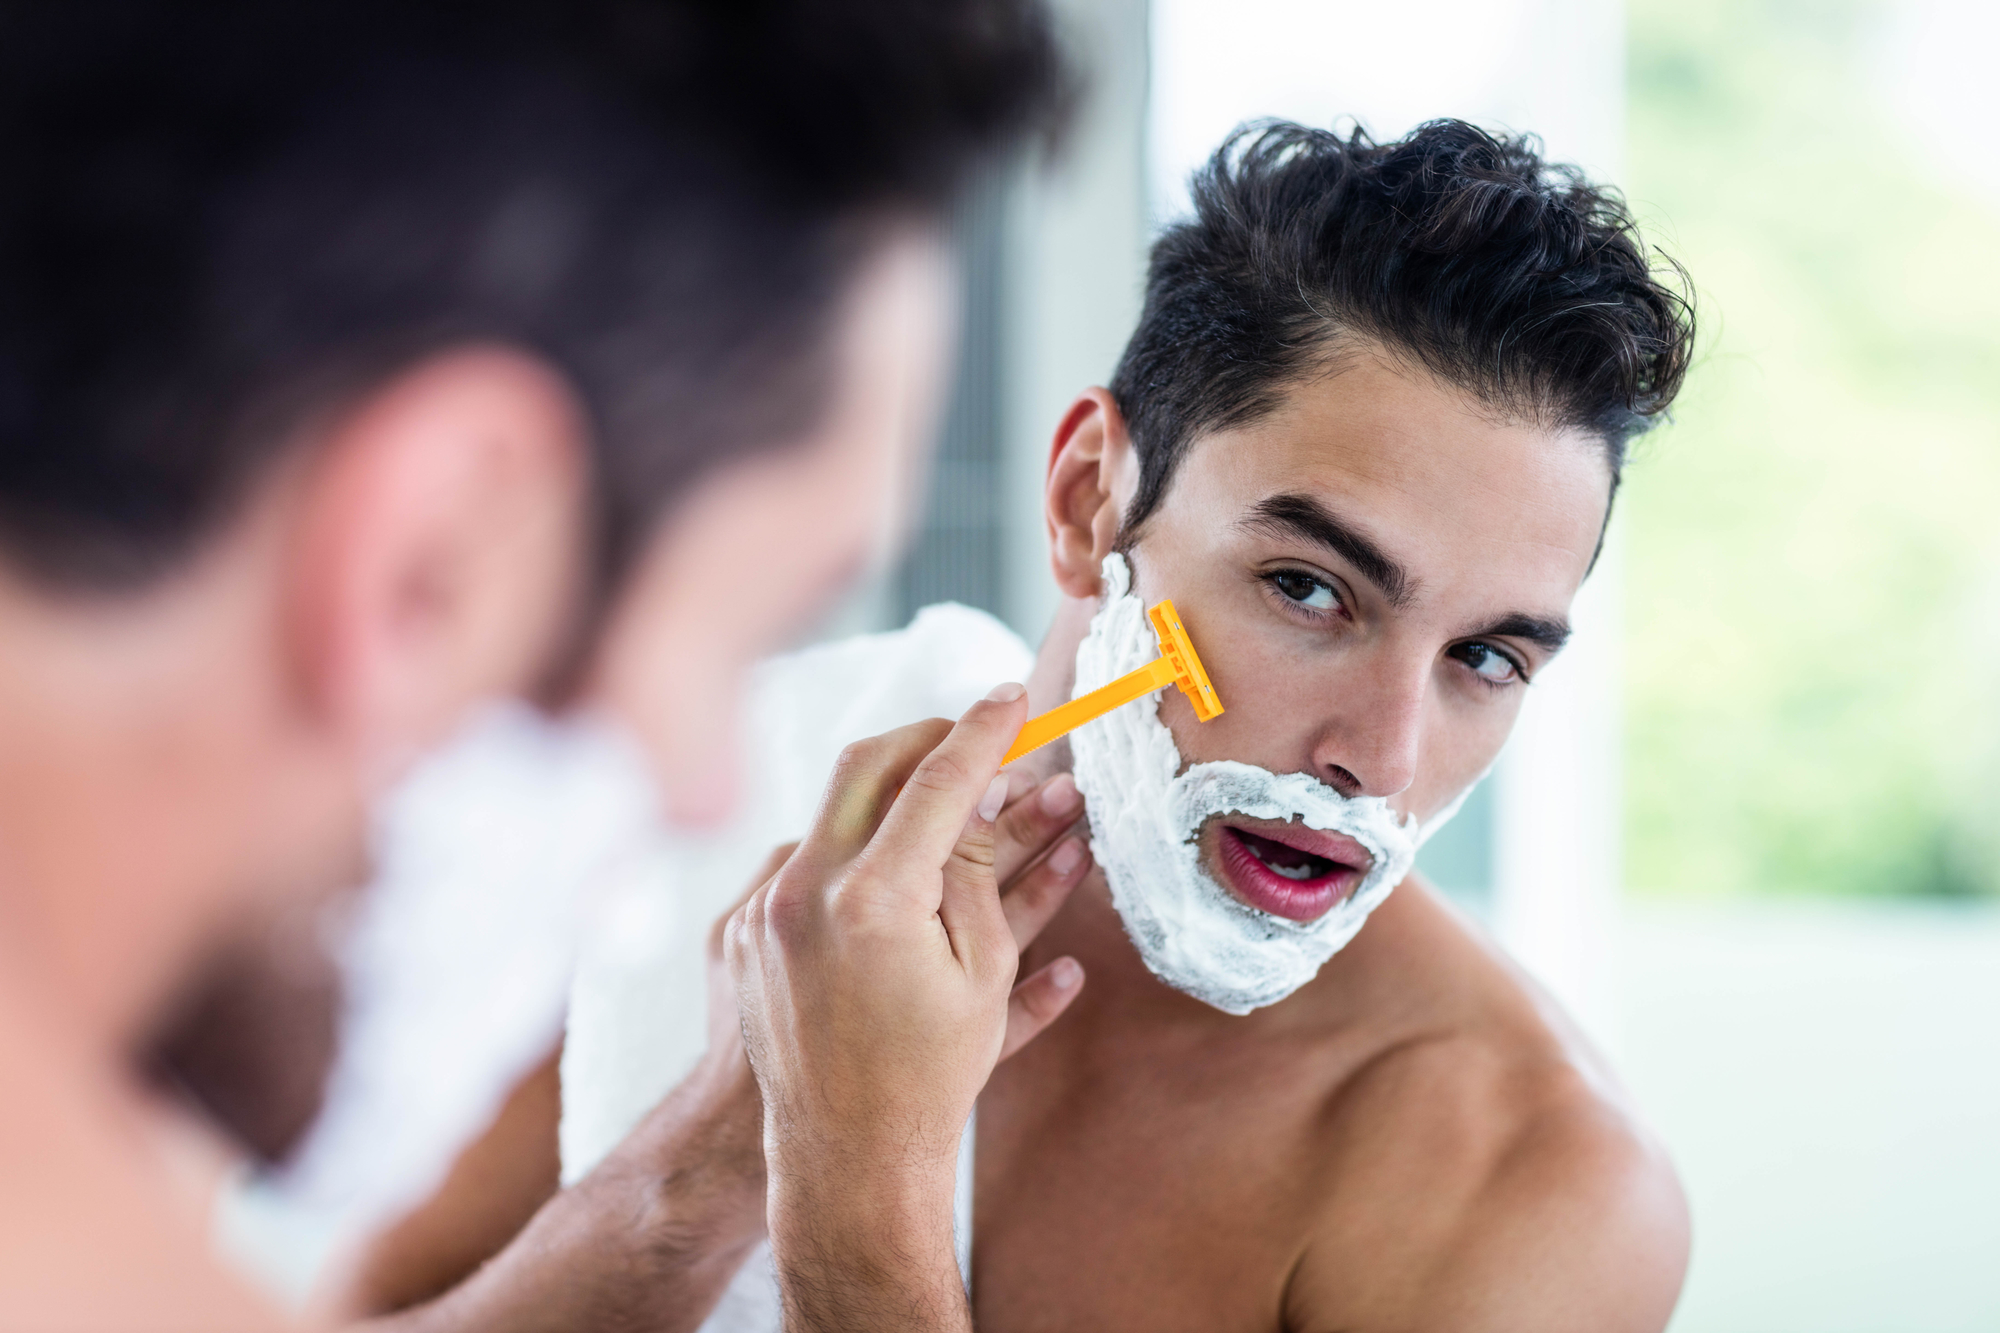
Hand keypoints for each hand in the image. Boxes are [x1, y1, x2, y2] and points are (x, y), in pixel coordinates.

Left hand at [724, 685, 1089, 1330]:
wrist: (844, 1158)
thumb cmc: (928, 1075)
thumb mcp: (981, 968)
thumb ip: (981, 866)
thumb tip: (993, 786)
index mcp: (872, 899)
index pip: (937, 780)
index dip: (985, 732)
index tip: (1015, 698)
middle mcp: (802, 891)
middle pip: (867, 764)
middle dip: (927, 738)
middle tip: (975, 736)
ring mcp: (763, 908)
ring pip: (830, 809)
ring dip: (890, 797)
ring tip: (945, 806)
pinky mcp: (743, 929)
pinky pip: (802, 859)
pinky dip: (854, 850)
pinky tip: (894, 868)